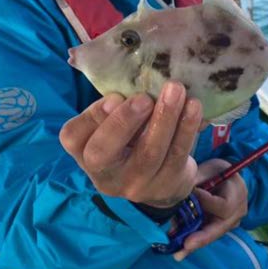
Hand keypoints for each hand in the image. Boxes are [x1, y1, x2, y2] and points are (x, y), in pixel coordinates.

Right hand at [59, 81, 202, 207]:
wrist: (159, 178)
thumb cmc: (130, 138)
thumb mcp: (115, 123)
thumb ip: (116, 105)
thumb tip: (135, 81)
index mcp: (83, 152)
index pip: (74, 137)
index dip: (92, 116)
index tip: (114, 97)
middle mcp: (103, 174)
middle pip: (103, 152)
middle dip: (123, 122)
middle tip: (144, 98)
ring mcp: (134, 185)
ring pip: (148, 153)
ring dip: (164, 118)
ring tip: (176, 91)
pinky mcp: (165, 186)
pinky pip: (176, 156)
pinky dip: (186, 129)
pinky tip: (193, 107)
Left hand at [173, 158, 247, 260]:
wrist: (226, 180)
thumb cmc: (216, 172)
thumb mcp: (208, 170)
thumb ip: (196, 178)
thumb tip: (178, 186)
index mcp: (238, 195)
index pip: (223, 206)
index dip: (205, 202)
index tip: (190, 196)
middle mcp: (237, 213)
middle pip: (219, 228)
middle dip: (202, 237)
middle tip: (186, 245)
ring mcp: (229, 223)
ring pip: (212, 234)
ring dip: (195, 243)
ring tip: (178, 252)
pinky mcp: (219, 228)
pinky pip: (207, 235)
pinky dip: (194, 241)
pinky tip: (180, 251)